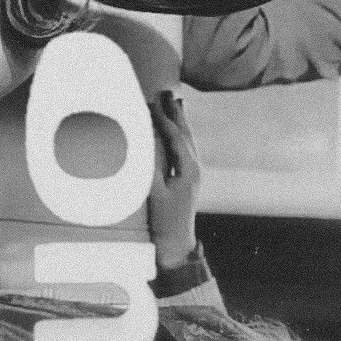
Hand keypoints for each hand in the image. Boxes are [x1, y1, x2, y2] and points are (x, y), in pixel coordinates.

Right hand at [147, 92, 200, 270]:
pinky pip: (183, 149)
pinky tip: (172, 132)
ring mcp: (192, 174)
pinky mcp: (187, 180)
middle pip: (185, 134)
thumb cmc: (164, 223)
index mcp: (188, 169)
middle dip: (175, 112)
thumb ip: (151, 168)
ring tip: (174, 103)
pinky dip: (177, 135)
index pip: (175, 136)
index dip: (163, 118)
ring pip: (186, 140)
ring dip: (179, 121)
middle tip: (166, 92)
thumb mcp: (154, 195)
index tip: (151, 102)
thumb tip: (145, 143)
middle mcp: (194, 168)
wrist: (176, 248)